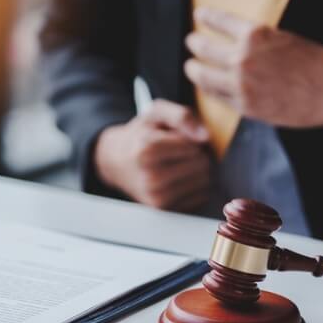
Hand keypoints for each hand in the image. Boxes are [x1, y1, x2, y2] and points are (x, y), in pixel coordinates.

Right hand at [94, 99, 212, 211]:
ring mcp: (157, 197)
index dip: (190, 139)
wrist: (117, 162)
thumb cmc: (141, 135)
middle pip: (201, 165)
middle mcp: (151, 177)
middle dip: (196, 155)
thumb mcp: (156, 113)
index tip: (176, 139)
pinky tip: (179, 179)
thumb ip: (181, 116)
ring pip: (204, 182)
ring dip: (198, 171)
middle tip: (179, 153)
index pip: (194, 146)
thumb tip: (205, 137)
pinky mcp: (165, 209)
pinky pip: (200, 197)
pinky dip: (195, 187)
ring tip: (179, 165)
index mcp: (147, 150)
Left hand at [184, 8, 322, 127]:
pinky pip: (217, 97)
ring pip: (204, 76)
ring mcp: (241, 84)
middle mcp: (243, 58)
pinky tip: (206, 87)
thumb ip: (257, 40)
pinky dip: (209, 90)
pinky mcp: (245, 106)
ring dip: (194, 70)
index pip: (220, 21)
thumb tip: (237, 39)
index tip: (199, 16)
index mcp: (255, 35)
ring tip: (191, 67)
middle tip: (191, 42)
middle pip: (205, 49)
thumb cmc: (315, 63)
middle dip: (195, 44)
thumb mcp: (284, 38)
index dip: (206, 17)